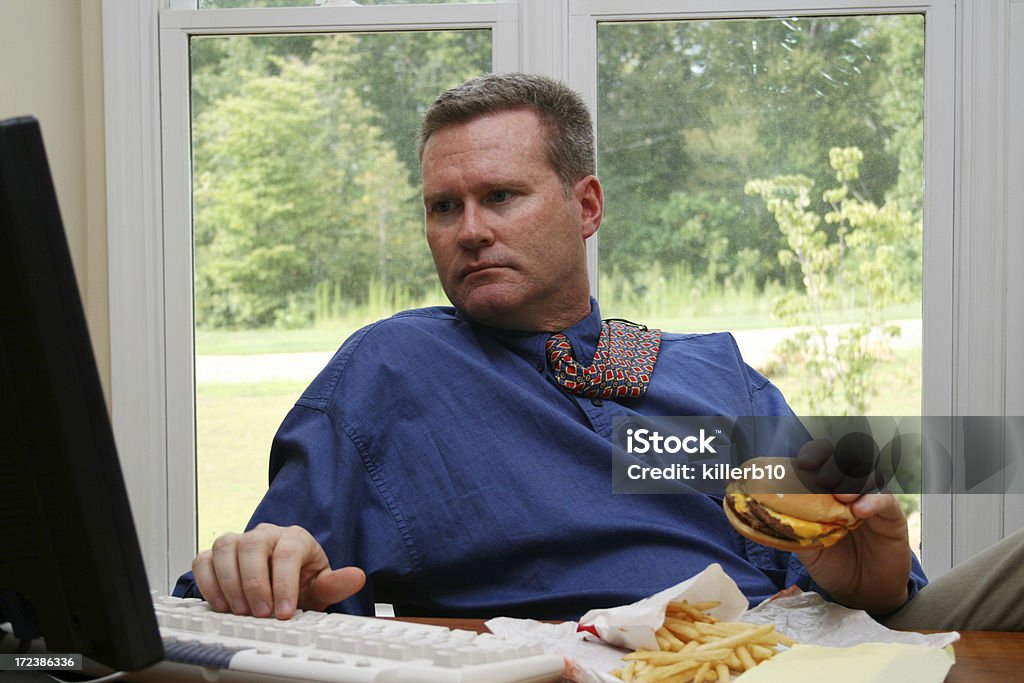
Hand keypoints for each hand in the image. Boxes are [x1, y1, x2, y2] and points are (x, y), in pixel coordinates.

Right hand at [192, 523, 365, 618]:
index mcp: (295, 537)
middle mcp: (266, 534)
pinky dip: (208, 582)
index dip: (284, 584)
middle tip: (261, 614)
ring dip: (230, 583)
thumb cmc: (302, 581)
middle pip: (253, 547)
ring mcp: (240, 541)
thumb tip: (356, 577)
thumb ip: (336, 584)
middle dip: (255, 584)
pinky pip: (204, 559)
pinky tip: (220, 604)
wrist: (283, 582)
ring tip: (241, 611)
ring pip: (226, 549)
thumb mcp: (321, 585)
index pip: (287, 553)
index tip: (285, 612)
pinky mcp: (217, 554)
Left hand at [792, 439, 910, 613]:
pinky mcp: (892, 517)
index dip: (815, 454)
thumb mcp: (806, 544)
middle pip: (848, 459)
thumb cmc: (833, 563)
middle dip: (833, 463)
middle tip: (821, 478)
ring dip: (854, 480)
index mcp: (827, 490)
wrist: (862, 592)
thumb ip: (793, 524)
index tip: (803, 463)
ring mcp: (873, 501)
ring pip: (869, 474)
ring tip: (842, 496)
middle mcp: (851, 489)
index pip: (824, 459)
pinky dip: (874, 501)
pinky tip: (860, 511)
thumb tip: (764, 511)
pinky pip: (887, 500)